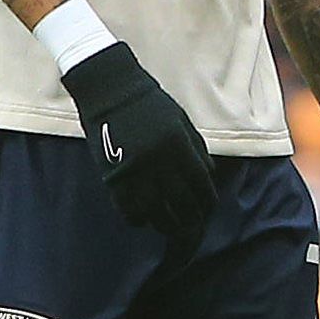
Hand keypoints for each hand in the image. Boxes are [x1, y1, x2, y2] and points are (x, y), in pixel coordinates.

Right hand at [59, 42, 215, 240]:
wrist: (110, 91)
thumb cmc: (149, 103)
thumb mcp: (180, 121)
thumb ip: (196, 148)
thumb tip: (208, 176)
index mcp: (179, 145)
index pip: (200, 183)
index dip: (207, 200)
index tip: (208, 209)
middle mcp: (159, 160)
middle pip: (181, 202)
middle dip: (190, 217)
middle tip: (192, 225)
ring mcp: (134, 170)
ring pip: (155, 211)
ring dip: (165, 224)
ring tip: (169, 227)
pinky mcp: (112, 176)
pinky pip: (127, 208)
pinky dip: (137, 219)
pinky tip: (143, 220)